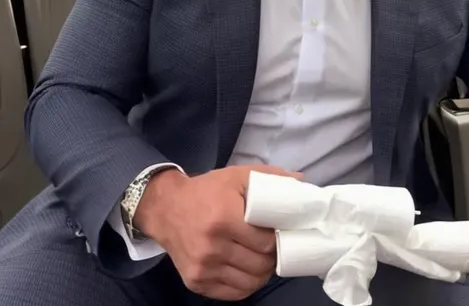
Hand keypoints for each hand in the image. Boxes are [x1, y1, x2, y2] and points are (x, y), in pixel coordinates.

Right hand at [134, 164, 302, 300]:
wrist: (166, 208)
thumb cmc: (207, 190)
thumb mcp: (237, 176)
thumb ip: (270, 177)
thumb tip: (301, 180)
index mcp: (224, 219)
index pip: (266, 242)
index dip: (279, 238)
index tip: (282, 232)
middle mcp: (212, 247)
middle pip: (260, 265)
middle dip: (273, 256)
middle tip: (275, 246)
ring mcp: (202, 268)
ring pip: (249, 282)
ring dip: (262, 273)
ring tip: (263, 258)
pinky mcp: (195, 282)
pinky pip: (232, 293)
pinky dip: (246, 285)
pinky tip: (248, 270)